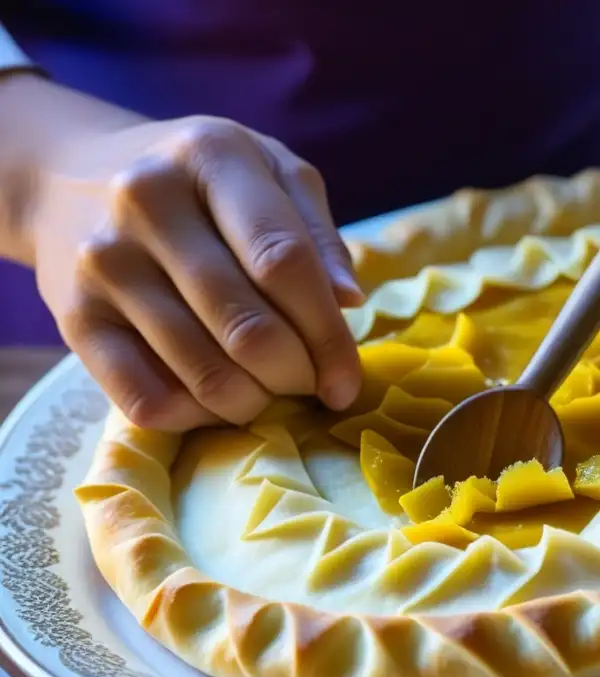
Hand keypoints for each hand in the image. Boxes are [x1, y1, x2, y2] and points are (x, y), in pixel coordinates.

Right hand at [30, 115, 363, 431]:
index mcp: (211, 155)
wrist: (70, 177)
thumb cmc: (198, 181)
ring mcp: (103, 261)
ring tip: (268, 391)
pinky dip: (196, 418)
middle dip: (296, 376)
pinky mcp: (74, 317)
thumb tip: (350, 301)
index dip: (328, 335)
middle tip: (310, 386)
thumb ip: (317, 234)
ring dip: (252, 403)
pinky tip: (215, 400)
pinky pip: (147, 400)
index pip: (284, 262)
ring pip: (202, 374)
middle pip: (248, 329)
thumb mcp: (271, 172)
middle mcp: (148, 202)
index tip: (347, 381)